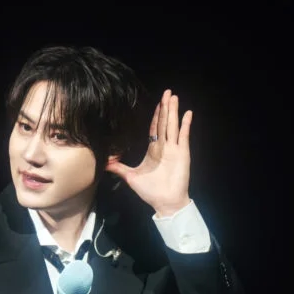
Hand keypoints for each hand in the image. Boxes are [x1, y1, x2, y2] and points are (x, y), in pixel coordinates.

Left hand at [104, 88, 191, 215]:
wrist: (165, 202)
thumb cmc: (150, 191)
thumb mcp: (130, 177)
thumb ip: (119, 168)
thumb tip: (104, 163)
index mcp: (153, 150)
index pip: (154, 128)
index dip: (155, 115)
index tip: (157, 103)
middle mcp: (164, 147)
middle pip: (164, 123)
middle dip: (165, 107)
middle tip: (167, 92)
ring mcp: (174, 149)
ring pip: (173, 125)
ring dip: (173, 111)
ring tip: (174, 97)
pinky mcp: (182, 153)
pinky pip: (184, 136)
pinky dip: (186, 124)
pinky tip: (188, 113)